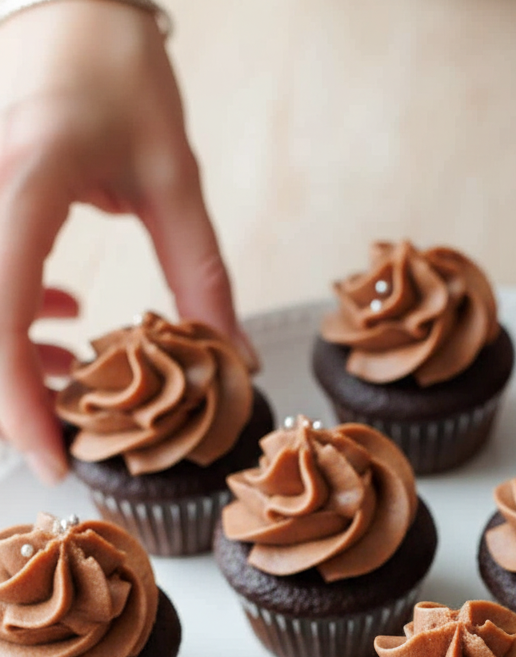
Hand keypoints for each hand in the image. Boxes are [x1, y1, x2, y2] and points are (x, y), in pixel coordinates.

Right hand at [0, 0, 252, 482]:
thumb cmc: (118, 71)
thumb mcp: (174, 176)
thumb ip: (202, 274)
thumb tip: (229, 357)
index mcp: (20, 186)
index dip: (18, 404)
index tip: (54, 461)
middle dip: (12, 398)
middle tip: (65, 438)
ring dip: (13, 358)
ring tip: (72, 373)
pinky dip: (11, 317)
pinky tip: (63, 315)